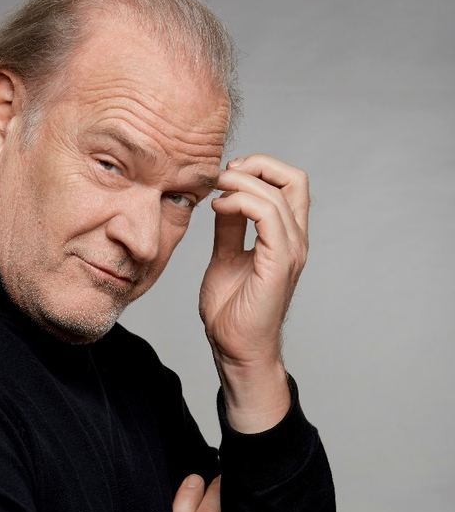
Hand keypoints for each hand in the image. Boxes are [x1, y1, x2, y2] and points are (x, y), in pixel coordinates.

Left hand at [200, 154, 308, 427]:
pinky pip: (267, 217)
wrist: (234, 347)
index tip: (226, 175)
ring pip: (278, 194)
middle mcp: (295, 240)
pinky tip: (219, 208)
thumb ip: (229, 228)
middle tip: (224, 174)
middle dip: (257, 164)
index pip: (289, 183)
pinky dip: (242, 202)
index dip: (260, 168)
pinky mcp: (278, 264)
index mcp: (285, 236)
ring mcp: (290, 251)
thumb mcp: (225, 255)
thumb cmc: (232, 309)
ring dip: (242, 182)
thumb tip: (223, 198)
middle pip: (294, 179)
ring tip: (216, 190)